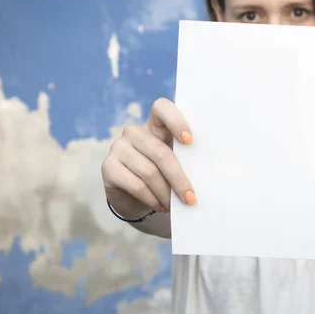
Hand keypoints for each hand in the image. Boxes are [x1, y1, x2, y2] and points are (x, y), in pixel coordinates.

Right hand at [101, 98, 195, 217]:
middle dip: (178, 179)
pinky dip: (151, 198)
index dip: (176, 120)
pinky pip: (135, 184)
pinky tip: (159, 206)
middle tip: (191, 198)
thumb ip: (185, 160)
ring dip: (165, 193)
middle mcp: (134, 133)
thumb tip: (206, 173)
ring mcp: (118, 148)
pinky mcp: (108, 167)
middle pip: (160, 152)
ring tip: (174, 205)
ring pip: (149, 172)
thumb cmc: (163, 176)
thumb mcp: (175, 164)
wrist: (136, 198)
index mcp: (154, 125)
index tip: (190, 142)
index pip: (162, 108)